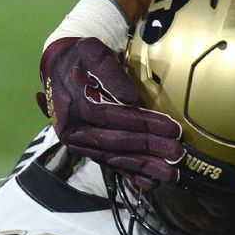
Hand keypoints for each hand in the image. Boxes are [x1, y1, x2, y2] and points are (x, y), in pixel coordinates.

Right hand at [36, 37, 183, 189]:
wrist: (58, 67)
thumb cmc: (78, 57)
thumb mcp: (90, 52)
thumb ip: (109, 71)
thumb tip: (132, 98)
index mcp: (74, 107)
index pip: (114, 118)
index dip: (144, 123)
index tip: (172, 127)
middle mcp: (74, 131)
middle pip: (117, 142)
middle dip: (150, 148)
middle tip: (177, 153)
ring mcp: (79, 144)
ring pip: (115, 158)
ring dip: (144, 167)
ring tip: (171, 173)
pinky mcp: (86, 150)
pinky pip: (109, 165)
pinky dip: (130, 175)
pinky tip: (150, 183)